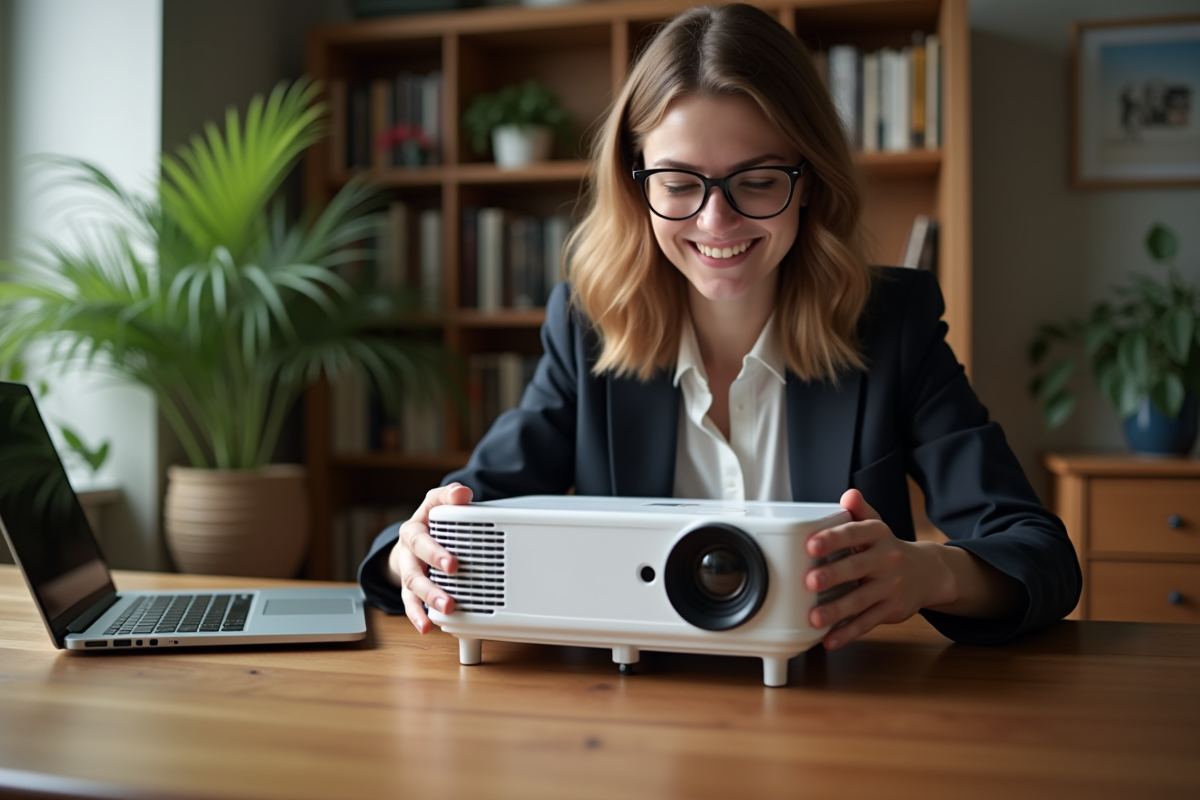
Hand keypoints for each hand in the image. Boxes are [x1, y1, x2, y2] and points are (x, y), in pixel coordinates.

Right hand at [387, 482, 472, 633]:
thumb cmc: (429, 521)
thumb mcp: (437, 503)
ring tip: (446, 608)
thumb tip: (463, 493)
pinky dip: (417, 616)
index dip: (434, 552)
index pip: (420, 540)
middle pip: (414, 569)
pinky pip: (410, 604)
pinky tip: (427, 627)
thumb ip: (449, 496)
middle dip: (432, 580)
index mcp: (413, 531)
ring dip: (428, 599)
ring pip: (412, 588)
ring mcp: (409, 573)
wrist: (413, 539)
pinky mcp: (410, 590)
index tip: (453, 563)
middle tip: (452, 585)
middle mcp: (408, 554)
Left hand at [804, 489, 954, 650]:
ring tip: (814, 618)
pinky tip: (829, 640)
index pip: (856, 533)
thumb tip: (849, 495)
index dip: (834, 538)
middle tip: (810, 582)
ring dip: (837, 610)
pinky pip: (867, 622)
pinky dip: (848, 633)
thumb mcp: (876, 526)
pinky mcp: (891, 610)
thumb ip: (859, 512)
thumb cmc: (888, 548)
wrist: (928, 573)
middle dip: (833, 575)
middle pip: (857, 568)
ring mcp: (889, 587)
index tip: (812, 544)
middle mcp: (886, 560)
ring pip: (861, 599)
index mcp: (878, 535)